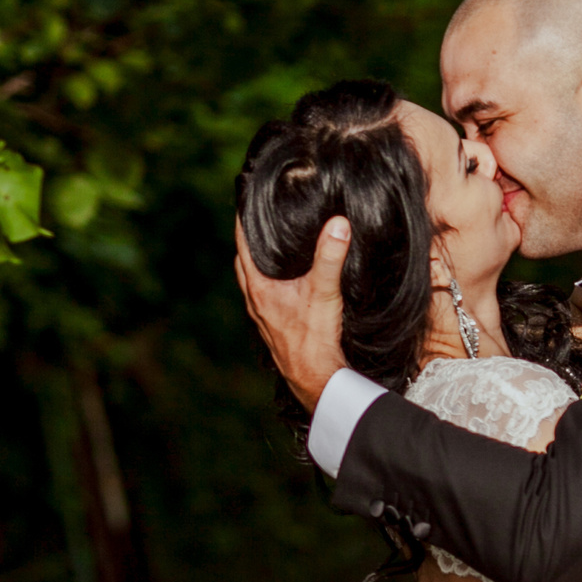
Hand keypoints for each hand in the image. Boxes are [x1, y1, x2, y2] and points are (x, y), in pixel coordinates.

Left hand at [233, 213, 349, 411]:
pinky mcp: (276, 327)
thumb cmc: (314, 339)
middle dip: (249, 241)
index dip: (243, 222)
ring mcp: (264, 316)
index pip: (242, 245)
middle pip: (244, 263)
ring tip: (273, 247)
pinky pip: (267, 297)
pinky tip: (288, 283)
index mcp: (258, 288)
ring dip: (259, 264)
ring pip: (253, 281)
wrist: (316, 379)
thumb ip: (331, 256)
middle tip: (259, 221)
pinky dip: (272, 284)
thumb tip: (338, 224)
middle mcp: (256, 302)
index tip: (245, 202)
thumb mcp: (324, 291)